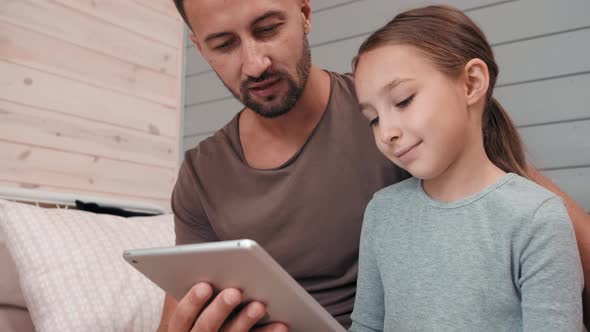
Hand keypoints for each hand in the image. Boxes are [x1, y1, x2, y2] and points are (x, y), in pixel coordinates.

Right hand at [167, 282, 287, 331]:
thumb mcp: (189, 305)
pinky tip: (281, 324)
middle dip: (220, 309)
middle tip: (235, 292)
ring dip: (245, 321)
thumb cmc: (197, 314)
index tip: (205, 286)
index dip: (191, 302)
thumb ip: (188, 288)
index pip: (181, 318)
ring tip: (259, 305)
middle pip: (205, 328)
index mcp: (179, 329)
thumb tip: (199, 267)